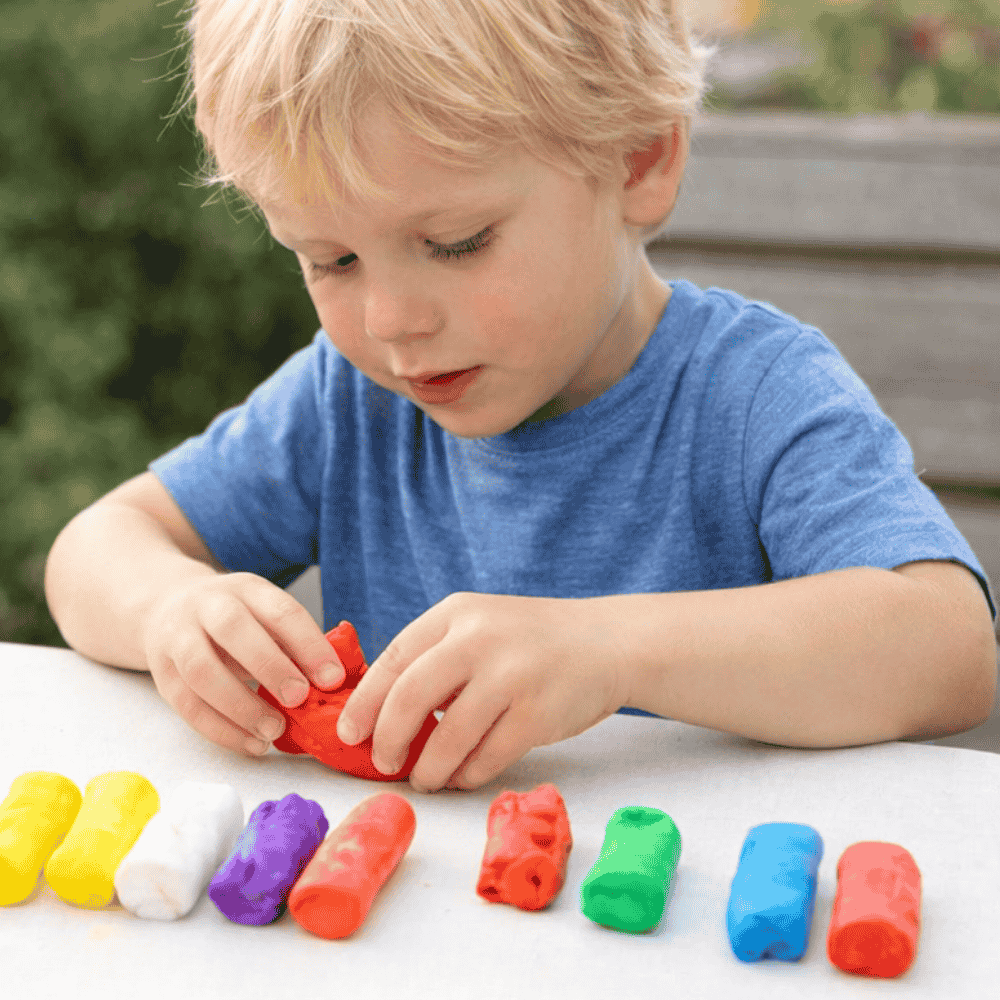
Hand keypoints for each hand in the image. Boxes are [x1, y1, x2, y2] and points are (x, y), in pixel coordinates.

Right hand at [142, 572, 346, 757]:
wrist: (167, 607)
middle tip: (300, 699)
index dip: (309, 644)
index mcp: (247, 589)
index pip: (281, 611)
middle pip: (235, 630)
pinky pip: (187, 706)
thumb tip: (333, 682)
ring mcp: (178, 638)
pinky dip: (221, 730)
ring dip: (241, 706)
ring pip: (202, 671)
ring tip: (274, 730)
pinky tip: (252, 743)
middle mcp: (208, 606)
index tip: (333, 678)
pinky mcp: (162, 673)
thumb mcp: (265, 614)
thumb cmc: (237, 619)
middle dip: (271, 667)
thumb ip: (295, 643)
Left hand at [335, 592, 629, 792]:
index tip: (348, 733)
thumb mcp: (481, 626)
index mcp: (457, 613)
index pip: (394, 657)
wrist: (608, 642)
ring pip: (449, 736)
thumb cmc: (532, 641)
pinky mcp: (538, 713)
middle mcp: (480, 638)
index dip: (364, 701)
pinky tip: (463, 775)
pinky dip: (467, 774)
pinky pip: (487, 757)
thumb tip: (381, 714)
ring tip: (425, 779)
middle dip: (387, 738)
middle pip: (410, 696)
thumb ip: (437, 657)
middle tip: (382, 763)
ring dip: (429, 767)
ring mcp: (511, 675)